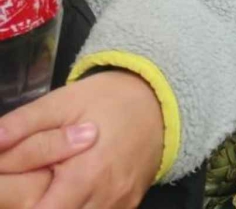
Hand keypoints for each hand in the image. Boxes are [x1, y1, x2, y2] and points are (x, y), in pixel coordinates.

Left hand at [0, 71, 163, 208]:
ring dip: (52, 204)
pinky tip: (67, 189)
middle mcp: (104, 199)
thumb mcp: (61, 102)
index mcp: (86, 175)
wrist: (159, 101)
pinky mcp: (125, 208)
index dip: (11, 196)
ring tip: (47, 183)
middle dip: (30, 202)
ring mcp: (117, 207)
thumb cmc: (107, 99)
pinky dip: (73, 206)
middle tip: (25, 180)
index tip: (9, 178)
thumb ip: (22, 126)